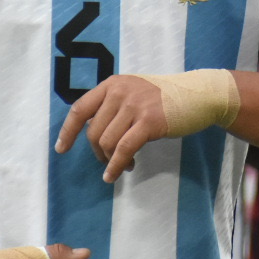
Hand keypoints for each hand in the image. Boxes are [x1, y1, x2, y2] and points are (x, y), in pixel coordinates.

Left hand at [55, 75, 169, 182]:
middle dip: (98, 152)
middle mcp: (119, 92)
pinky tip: (118, 173)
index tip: (61, 149)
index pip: (80, 109)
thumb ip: (113, 105)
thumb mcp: (133, 92)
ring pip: (107, 142)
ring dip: (110, 160)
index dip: (67, 131)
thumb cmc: (165, 97)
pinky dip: (117, 165)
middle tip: (109, 160)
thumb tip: (92, 131)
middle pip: (93, 131)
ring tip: (122, 165)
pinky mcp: (148, 122)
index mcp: (112, 84)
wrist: (197, 95)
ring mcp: (134, 106)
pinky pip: (124, 149)